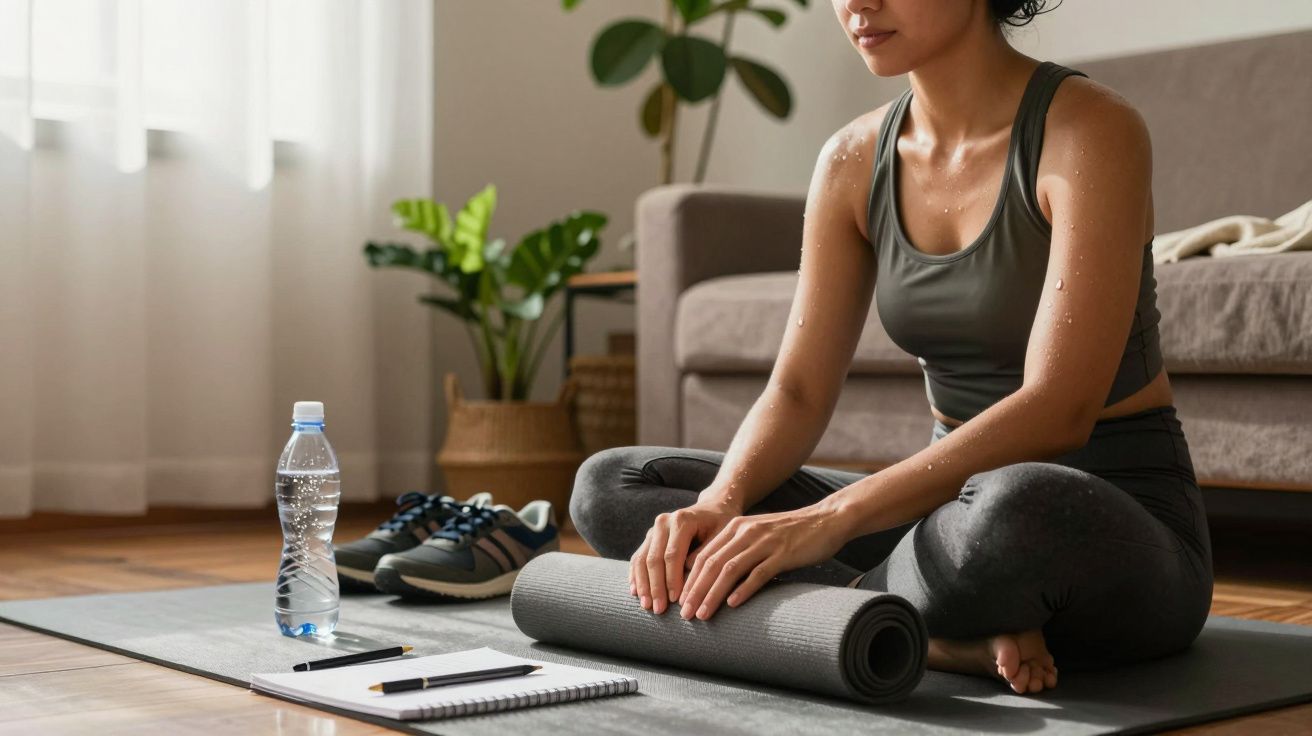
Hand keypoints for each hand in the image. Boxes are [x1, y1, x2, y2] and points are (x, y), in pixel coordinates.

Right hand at [629, 498, 738, 613]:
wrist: (713, 508)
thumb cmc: (721, 526)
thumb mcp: (722, 538)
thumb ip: (705, 556)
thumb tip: (689, 580)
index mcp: (682, 520)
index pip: (673, 554)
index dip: (672, 579)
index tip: (675, 601)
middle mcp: (663, 522)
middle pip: (654, 558)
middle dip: (655, 587)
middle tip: (658, 610)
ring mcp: (653, 529)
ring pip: (642, 559)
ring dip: (643, 584)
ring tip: (646, 606)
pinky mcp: (649, 537)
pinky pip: (637, 557)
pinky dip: (636, 576)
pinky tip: (636, 592)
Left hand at [678, 505, 848, 620]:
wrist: (826, 520)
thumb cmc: (790, 533)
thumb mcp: (757, 535)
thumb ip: (736, 550)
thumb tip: (712, 576)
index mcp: (736, 527)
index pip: (704, 555)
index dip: (689, 579)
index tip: (680, 601)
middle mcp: (746, 532)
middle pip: (712, 564)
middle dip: (695, 590)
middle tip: (685, 614)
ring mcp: (765, 542)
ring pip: (730, 570)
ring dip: (713, 594)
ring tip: (702, 613)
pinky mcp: (784, 553)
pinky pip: (759, 572)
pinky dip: (744, 589)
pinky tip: (733, 604)